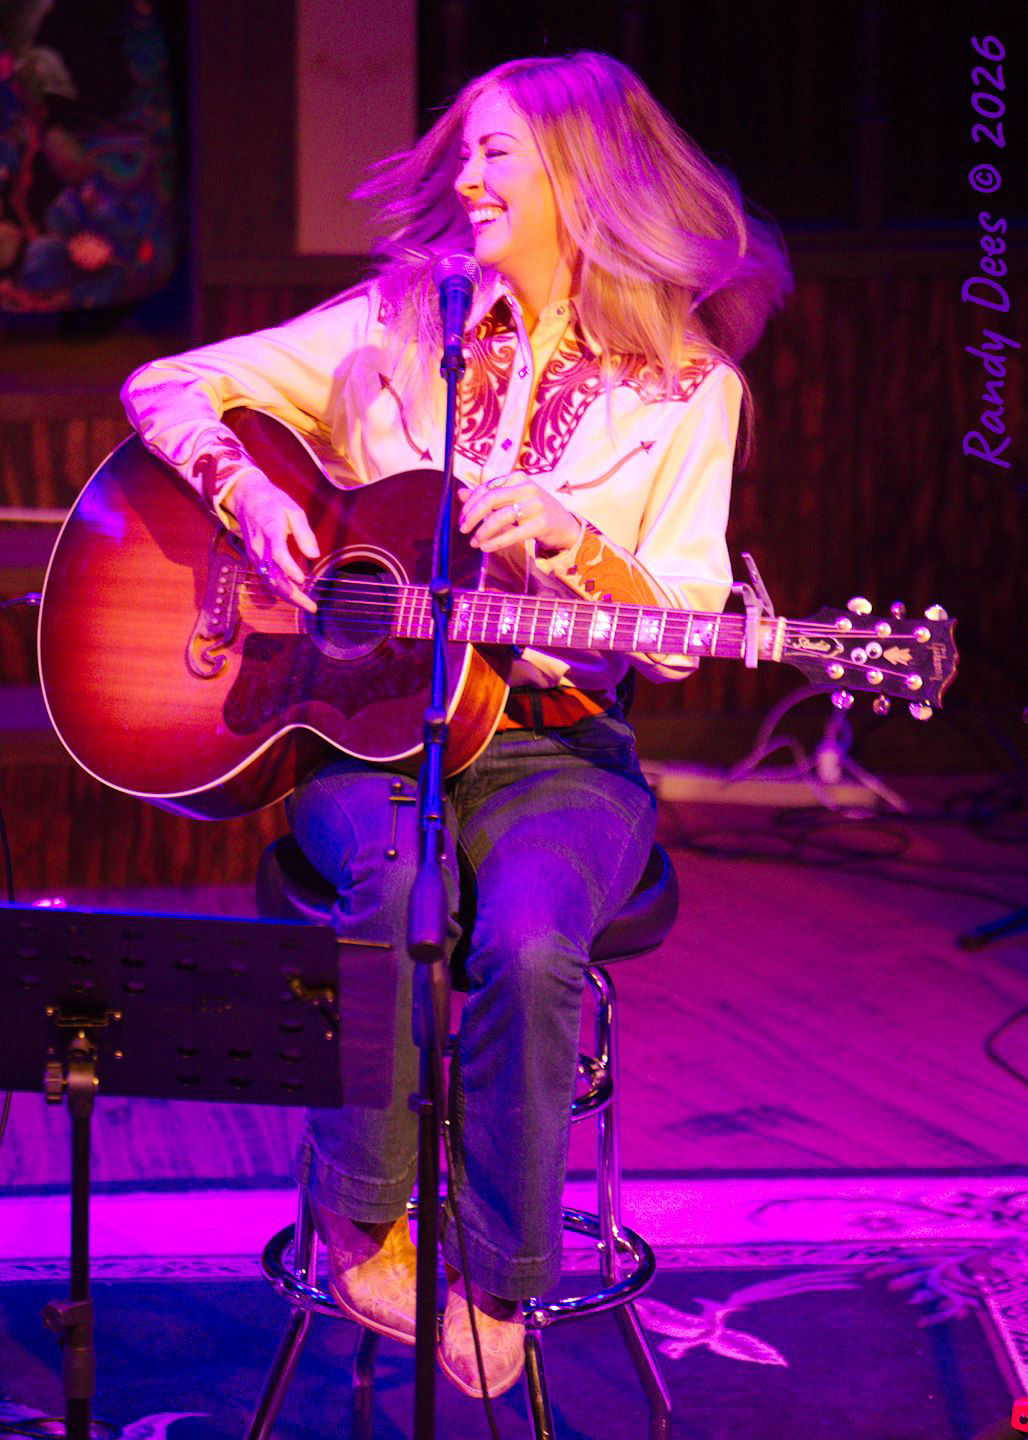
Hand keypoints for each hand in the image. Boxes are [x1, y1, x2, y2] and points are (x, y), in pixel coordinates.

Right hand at [228, 471, 319, 612]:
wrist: (245, 498)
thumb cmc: (273, 503)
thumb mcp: (293, 510)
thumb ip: (304, 532)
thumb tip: (314, 555)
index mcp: (271, 530)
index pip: (278, 554)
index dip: (289, 569)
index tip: (302, 580)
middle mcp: (260, 546)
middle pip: (273, 576)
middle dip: (292, 594)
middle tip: (311, 607)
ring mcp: (255, 554)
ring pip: (270, 581)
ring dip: (287, 596)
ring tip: (307, 605)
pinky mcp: (254, 558)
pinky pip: (267, 577)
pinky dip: (279, 589)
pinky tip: (294, 596)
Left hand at [458, 474, 580, 554]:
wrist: (565, 526)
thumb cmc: (534, 511)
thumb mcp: (512, 499)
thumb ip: (488, 495)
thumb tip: (460, 493)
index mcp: (517, 478)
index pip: (486, 488)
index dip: (470, 504)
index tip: (461, 519)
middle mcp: (527, 488)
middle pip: (490, 499)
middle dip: (472, 515)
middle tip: (463, 529)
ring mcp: (536, 505)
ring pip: (500, 517)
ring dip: (483, 532)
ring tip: (475, 542)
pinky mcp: (542, 523)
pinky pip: (513, 534)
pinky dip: (496, 542)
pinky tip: (486, 548)